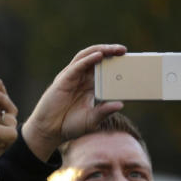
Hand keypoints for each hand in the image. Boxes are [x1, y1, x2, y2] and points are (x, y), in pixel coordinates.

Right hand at [20, 44, 126, 160]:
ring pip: (86, 57)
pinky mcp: (63, 80)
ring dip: (100, 51)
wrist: (50, 130)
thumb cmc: (69, 125)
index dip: (115, 62)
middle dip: (110, 52)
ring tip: (115, 49)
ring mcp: (71, 78)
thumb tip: (120, 104)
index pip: (103, 69)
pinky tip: (99, 56)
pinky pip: (77, 66)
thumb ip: (104, 111)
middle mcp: (81, 79)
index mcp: (89, 86)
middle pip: (95, 58)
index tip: (130, 60)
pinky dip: (88, 59)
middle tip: (124, 50)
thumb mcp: (92, 119)